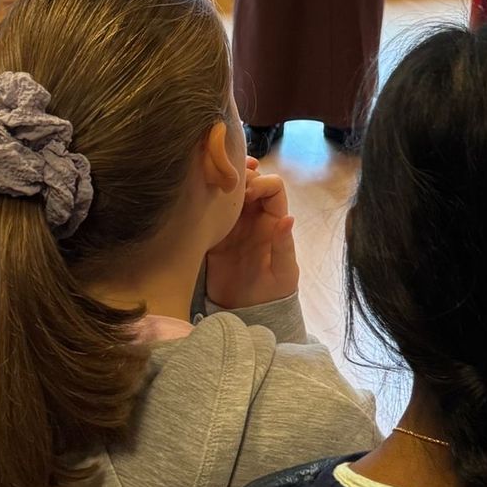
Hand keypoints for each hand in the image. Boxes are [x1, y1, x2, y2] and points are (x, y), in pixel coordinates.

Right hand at [205, 159, 297, 308]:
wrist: (245, 310)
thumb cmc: (271, 291)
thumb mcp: (283, 272)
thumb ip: (284, 246)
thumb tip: (289, 219)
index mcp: (273, 218)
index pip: (273, 186)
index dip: (261, 183)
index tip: (247, 195)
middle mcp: (254, 215)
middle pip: (250, 180)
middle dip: (240, 175)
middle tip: (226, 186)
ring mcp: (232, 221)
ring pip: (230, 190)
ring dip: (222, 181)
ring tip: (210, 181)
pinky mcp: (213, 231)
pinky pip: (210, 207)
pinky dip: (205, 197)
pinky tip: (197, 195)